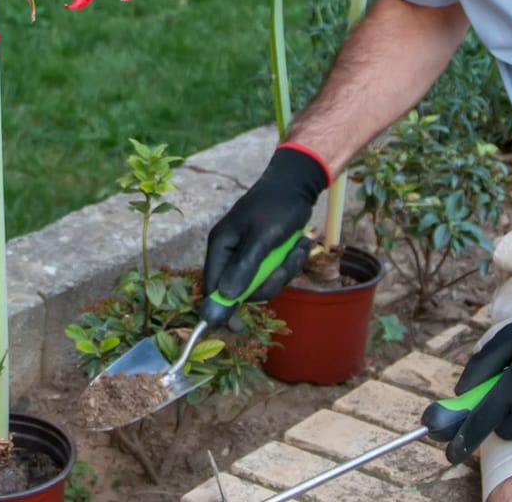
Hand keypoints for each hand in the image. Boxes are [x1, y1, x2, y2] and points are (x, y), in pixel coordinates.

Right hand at [201, 145, 327, 311]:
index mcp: (221, 245)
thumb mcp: (263, 238)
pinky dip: (289, 263)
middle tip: (285, 265)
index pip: (213, 286)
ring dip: (284, 270)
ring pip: (262, 282)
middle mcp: (230, 252)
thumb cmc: (278, 206)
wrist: (297, 184)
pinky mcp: (263, 254)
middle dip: (269, 281)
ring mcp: (247, 254)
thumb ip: (244, 268)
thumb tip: (224, 298)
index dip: (223, 308)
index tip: (237, 328)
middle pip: (241, 289)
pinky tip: (299, 245)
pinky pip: (274, 272)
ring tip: (297, 248)